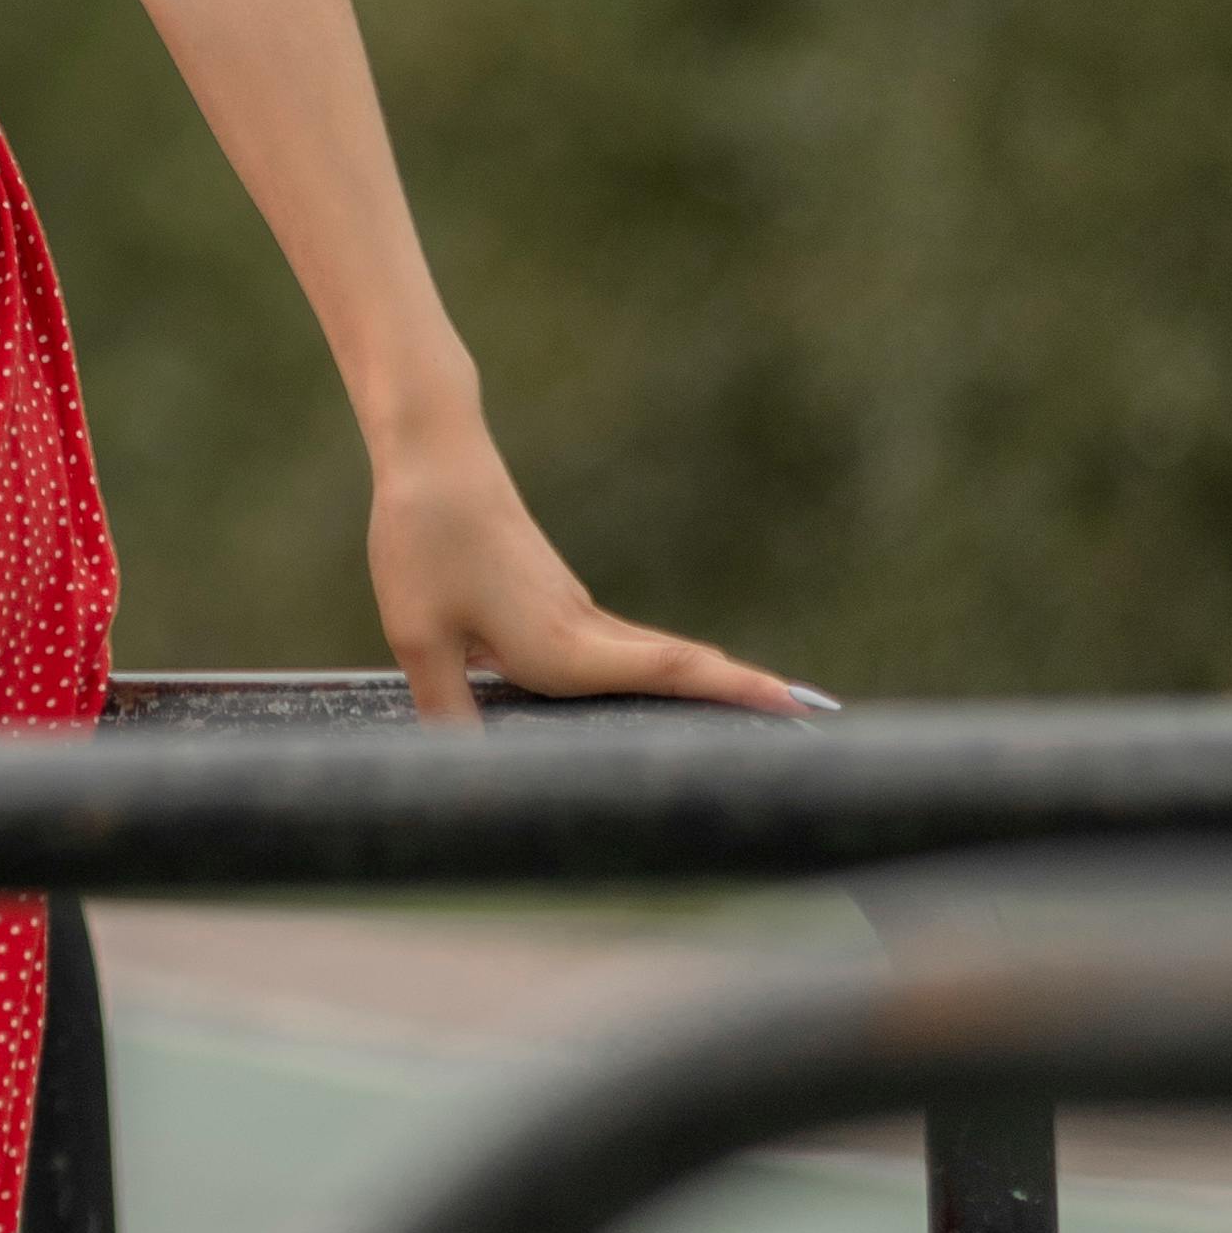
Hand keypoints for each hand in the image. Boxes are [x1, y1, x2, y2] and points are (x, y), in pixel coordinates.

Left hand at [364, 416, 819, 730]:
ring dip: (705, 685)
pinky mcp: (556, 600)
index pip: (670, 673)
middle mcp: (584, 630)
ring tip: (756, 717)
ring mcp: (575, 611)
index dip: (734, 692)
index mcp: (563, 646)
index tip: (798, 706)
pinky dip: (659, 672)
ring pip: (654, 658)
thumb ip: (450, 711)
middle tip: (810, 724)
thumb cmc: (425, 542)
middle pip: (682, 667)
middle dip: (742, 697)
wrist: (433, 458)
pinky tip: (655, 693)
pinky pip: (622, 648)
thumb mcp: (421, 639)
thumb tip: (465, 774)